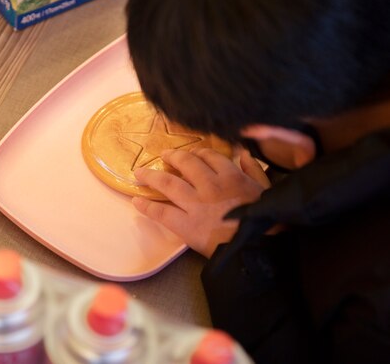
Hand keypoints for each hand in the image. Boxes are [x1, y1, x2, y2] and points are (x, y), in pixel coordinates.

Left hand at [132, 148, 269, 257]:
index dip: (198, 152)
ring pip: (168, 183)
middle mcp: (210, 186)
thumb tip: (243, 153)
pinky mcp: (186, 225)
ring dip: (151, 176)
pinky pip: (162, 212)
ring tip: (140, 173)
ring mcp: (196, 205)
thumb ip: (254, 169)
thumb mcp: (266, 190)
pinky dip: (147, 206)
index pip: (209, 156)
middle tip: (164, 156)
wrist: (258, 250)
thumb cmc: (266, 221)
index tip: (192, 153)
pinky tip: (136, 201)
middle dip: (173, 157)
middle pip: (186, 164)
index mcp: (231, 176)